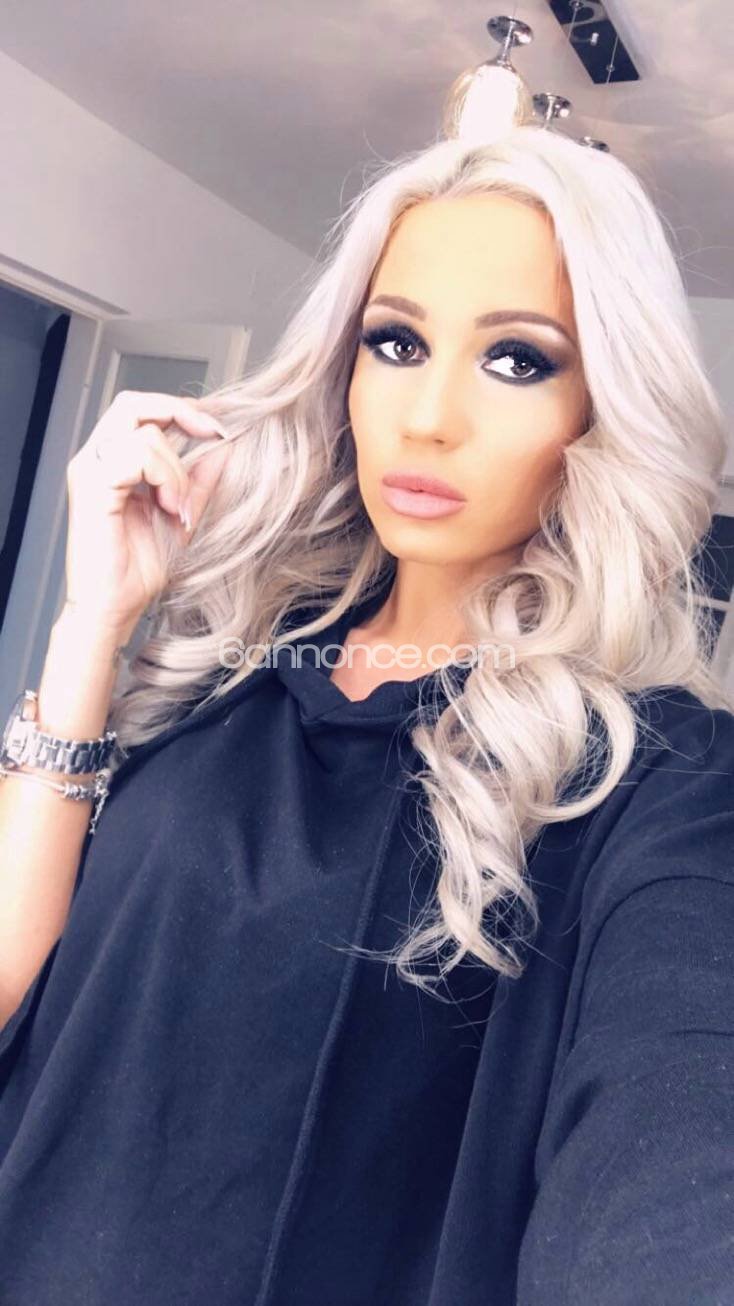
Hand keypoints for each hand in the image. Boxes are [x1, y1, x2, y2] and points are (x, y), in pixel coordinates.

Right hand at [62, 390, 231, 640]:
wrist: (115, 608)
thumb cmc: (137, 570)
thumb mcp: (182, 515)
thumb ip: (200, 481)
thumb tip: (225, 448)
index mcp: (111, 461)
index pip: (140, 409)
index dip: (180, 409)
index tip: (217, 430)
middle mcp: (95, 460)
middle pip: (133, 404)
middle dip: (180, 414)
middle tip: (213, 436)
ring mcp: (89, 471)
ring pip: (143, 432)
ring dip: (176, 468)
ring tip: (179, 505)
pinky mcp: (92, 488)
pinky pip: (135, 457)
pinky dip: (164, 478)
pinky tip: (169, 508)